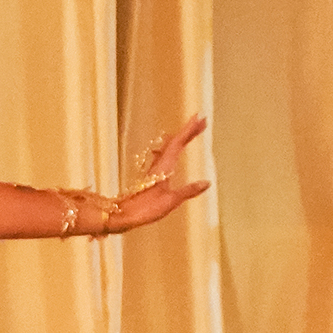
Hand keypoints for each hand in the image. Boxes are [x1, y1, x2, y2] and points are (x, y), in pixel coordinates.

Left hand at [107, 113, 208, 230]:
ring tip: (192, 131)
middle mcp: (159, 165)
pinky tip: (175, 150)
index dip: (189, 130)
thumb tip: (207, 183)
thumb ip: (189, 191)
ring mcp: (155, 169)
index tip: (200, 118)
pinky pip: (166, 155)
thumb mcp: (171, 201)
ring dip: (182, 137)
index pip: (178, 143)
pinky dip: (175, 147)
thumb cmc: (146, 209)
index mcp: (164, 167)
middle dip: (188, 130)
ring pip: (170, 147)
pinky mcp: (153, 175)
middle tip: (201, 121)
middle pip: (175, 142)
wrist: (125, 214)